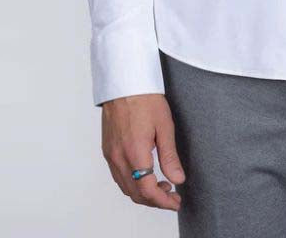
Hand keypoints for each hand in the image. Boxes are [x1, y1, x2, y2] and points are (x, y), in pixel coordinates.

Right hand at [100, 93, 186, 210]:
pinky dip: (132, 183)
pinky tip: (145, 175)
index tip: (176, 202)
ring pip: (125, 187)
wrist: (124, 82)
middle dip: (155, 201)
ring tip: (162, 186)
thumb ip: (170, 156)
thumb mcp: (164, 126)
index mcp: (135, 152)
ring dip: (143, 193)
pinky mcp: (107, 150)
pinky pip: (118, 176)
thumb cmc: (145, 98)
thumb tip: (178, 179)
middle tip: (172, 197)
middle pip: (135, 193)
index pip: (148, 190)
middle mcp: (119, 157)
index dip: (163, 201)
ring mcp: (111, 155)